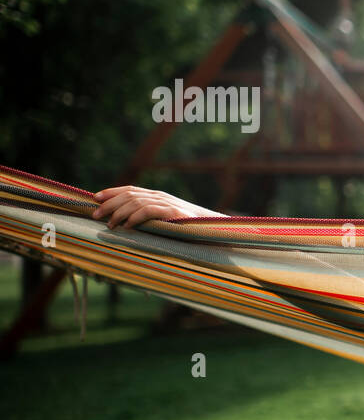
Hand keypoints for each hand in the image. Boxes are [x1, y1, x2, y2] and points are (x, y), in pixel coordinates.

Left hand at [91, 186, 224, 228]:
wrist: (212, 230)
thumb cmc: (186, 229)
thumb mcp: (164, 220)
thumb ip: (148, 217)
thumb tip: (124, 222)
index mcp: (157, 196)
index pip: (130, 189)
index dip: (111, 192)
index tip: (95, 198)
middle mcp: (160, 196)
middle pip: (129, 194)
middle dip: (109, 204)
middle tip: (95, 214)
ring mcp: (167, 203)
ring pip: (135, 202)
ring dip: (118, 212)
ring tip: (109, 224)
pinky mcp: (173, 212)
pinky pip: (148, 211)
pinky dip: (134, 217)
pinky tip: (127, 226)